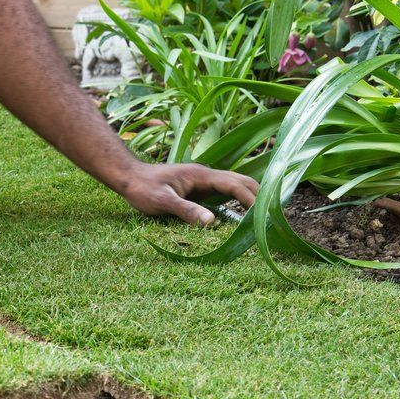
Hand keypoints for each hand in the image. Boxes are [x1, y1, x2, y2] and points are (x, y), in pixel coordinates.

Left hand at [117, 162, 258, 225]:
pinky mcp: (199, 190)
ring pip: (235, 187)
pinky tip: (241, 217)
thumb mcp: (162, 202)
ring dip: (250, 198)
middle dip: (258, 195)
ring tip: (262, 218)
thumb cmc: (142, 189)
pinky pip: (224, 195)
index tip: (262, 215)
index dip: (251, 199)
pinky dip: (237, 203)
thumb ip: (186, 211)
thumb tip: (212, 222)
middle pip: (241, 181)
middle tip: (271, 216)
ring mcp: (204, 182)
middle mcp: (206, 176)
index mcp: (202, 176)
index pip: (235, 185)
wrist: (128, 177)